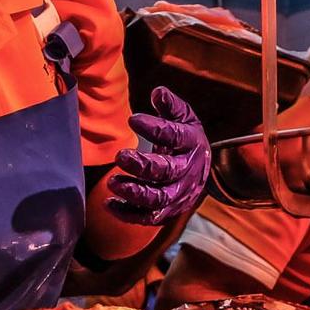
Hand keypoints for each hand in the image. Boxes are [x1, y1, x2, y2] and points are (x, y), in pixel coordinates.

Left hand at [108, 86, 209, 225]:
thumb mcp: (184, 118)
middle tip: (119, 156)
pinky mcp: (167, 211)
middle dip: (142, 165)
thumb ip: (171, 106)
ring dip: (134, 193)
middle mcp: (187, 171)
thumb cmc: (186, 140)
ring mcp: (178, 194)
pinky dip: (128, 214)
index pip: (175, 136)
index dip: (155, 128)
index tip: (133, 120)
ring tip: (112, 183)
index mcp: (192, 144)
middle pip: (166, 171)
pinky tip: (108, 203)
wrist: (202, 172)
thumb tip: (158, 92)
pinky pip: (148, 217)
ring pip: (158, 199)